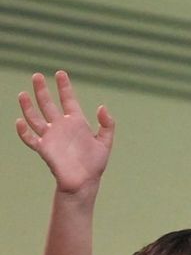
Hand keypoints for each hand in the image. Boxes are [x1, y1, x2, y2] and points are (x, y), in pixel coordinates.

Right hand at [16, 71, 114, 194]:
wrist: (85, 181)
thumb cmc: (95, 163)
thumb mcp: (105, 141)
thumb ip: (107, 124)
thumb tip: (102, 107)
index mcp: (77, 123)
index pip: (68, 100)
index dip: (65, 87)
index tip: (60, 73)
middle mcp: (61, 127)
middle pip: (48, 104)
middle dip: (42, 90)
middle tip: (37, 75)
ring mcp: (51, 137)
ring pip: (36, 118)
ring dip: (28, 107)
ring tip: (23, 93)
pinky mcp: (44, 149)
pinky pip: (31, 138)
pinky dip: (24, 131)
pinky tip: (19, 121)